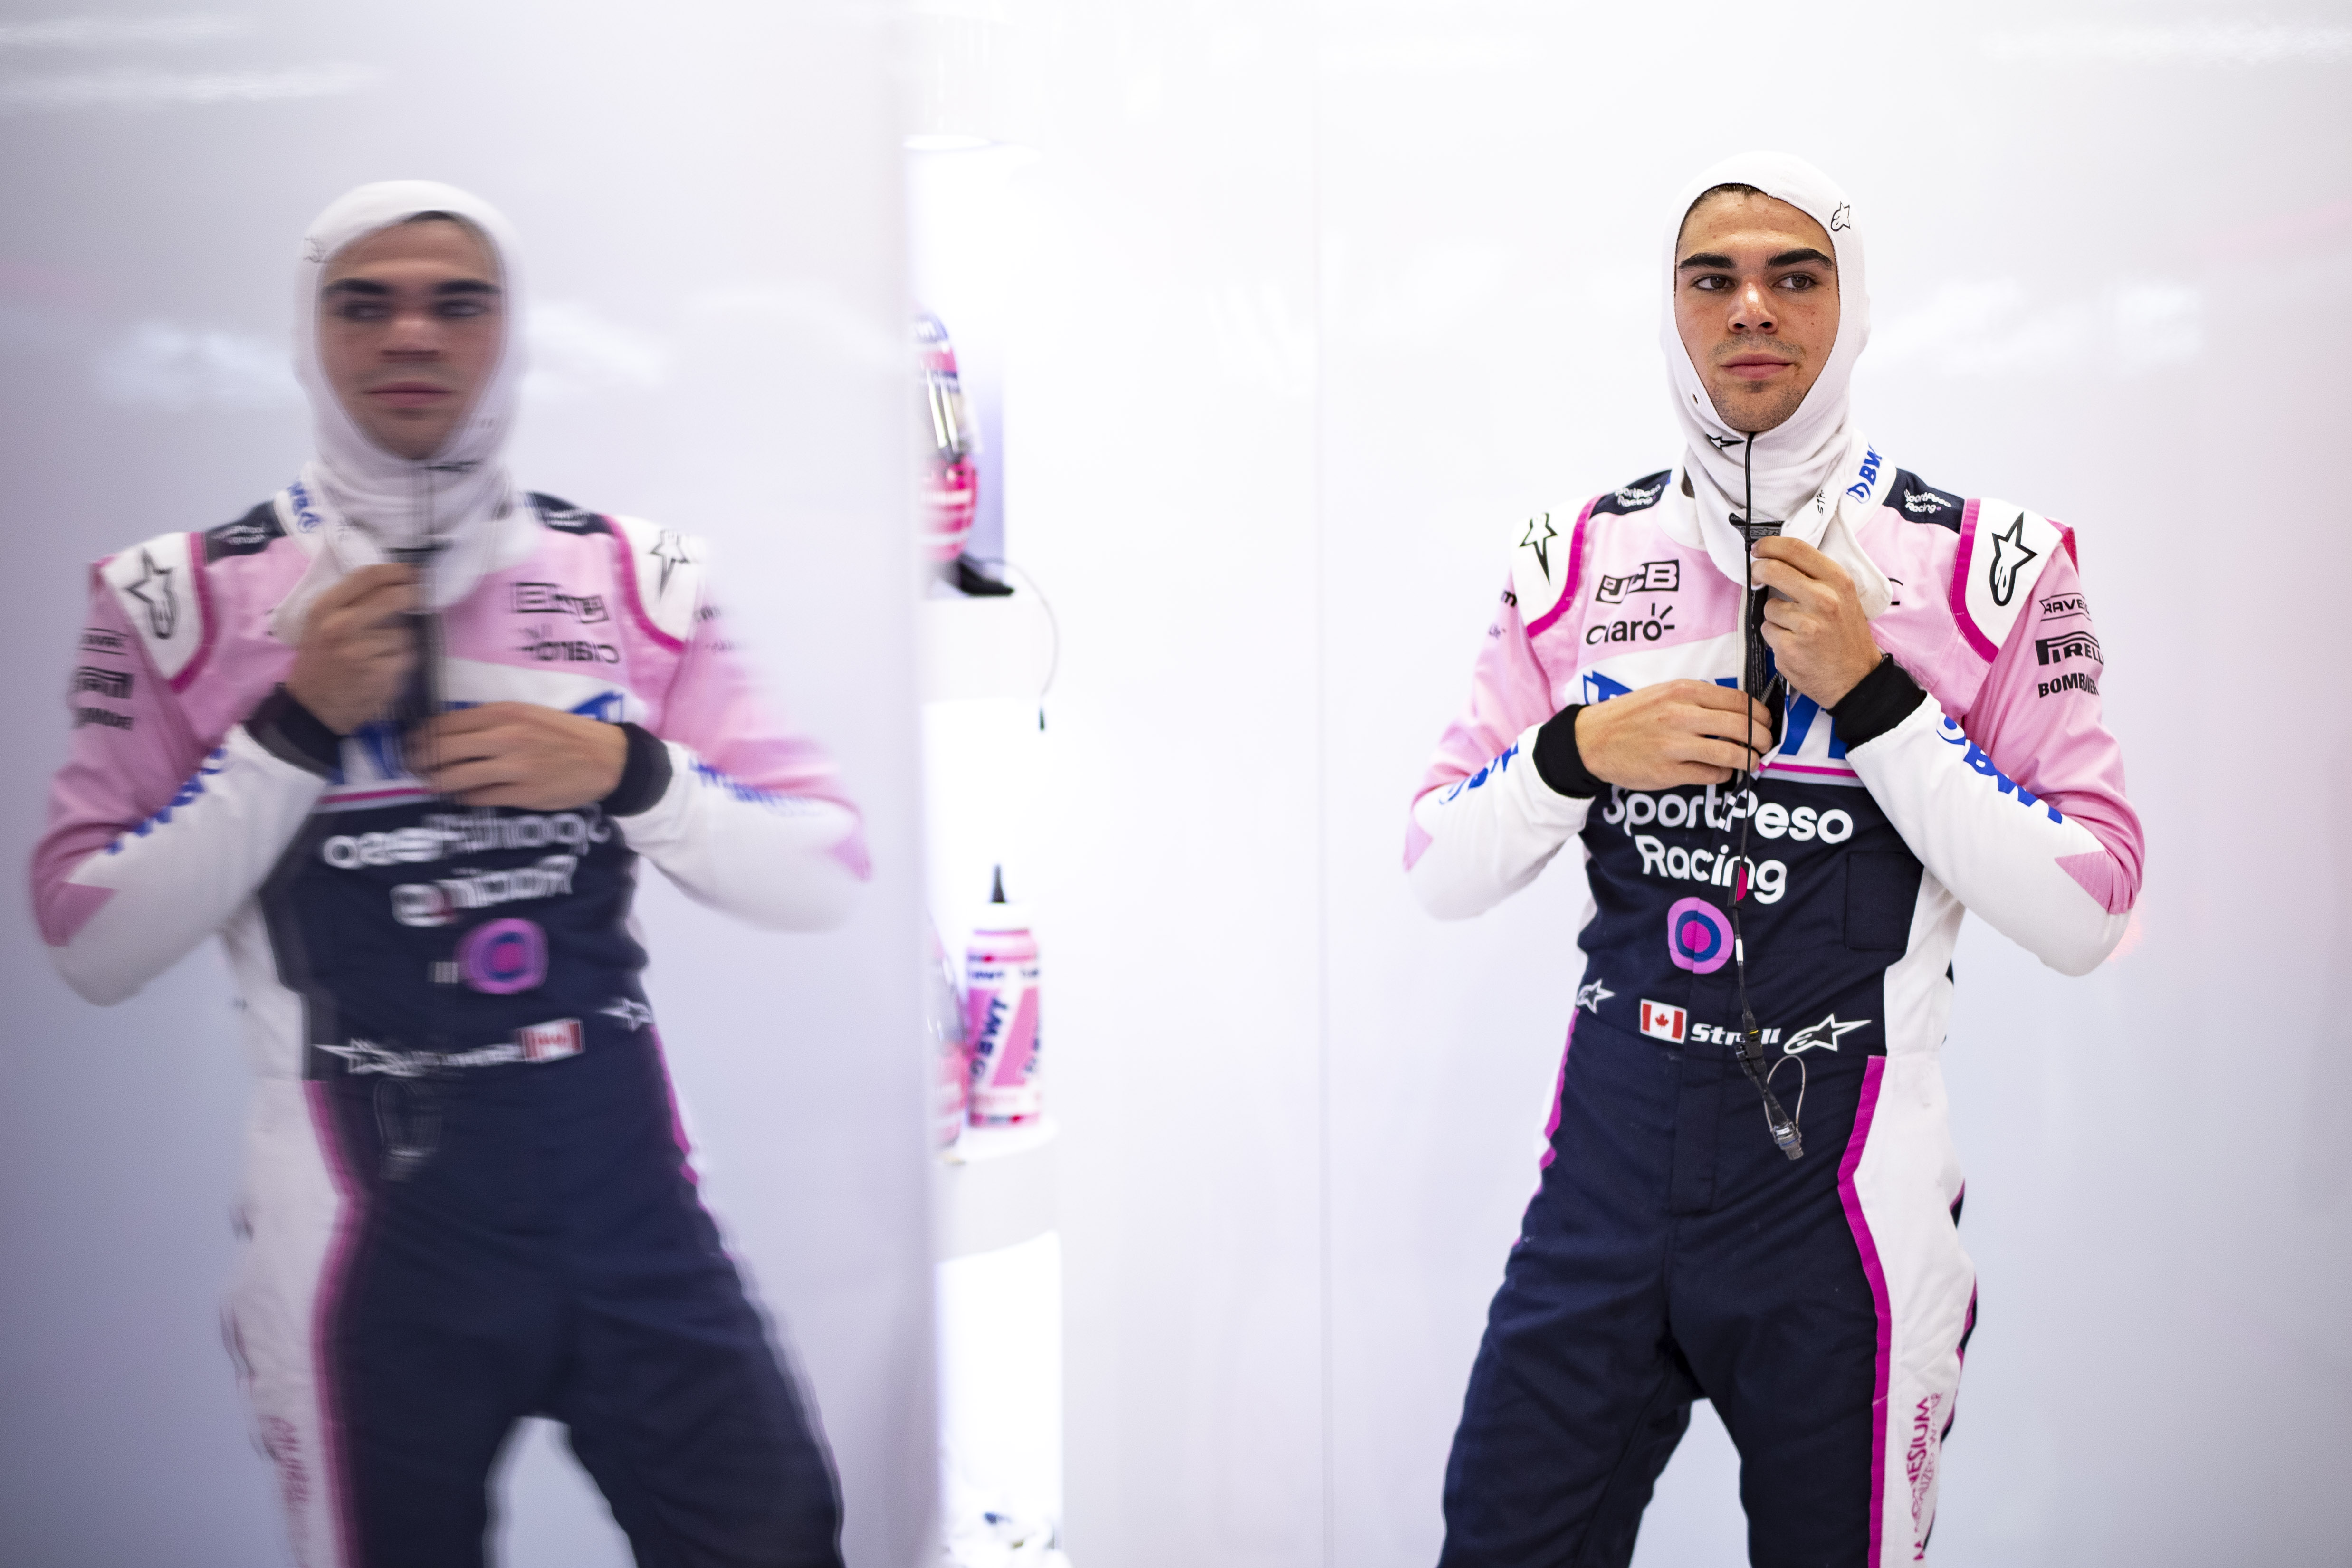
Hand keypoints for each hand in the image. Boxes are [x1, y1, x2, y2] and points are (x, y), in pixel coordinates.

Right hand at [284, 564, 416, 733]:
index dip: (395, 570)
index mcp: (324, 608)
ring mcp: (360, 649)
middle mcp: (341, 625)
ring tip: (381, 653)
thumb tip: (391, 582)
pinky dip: (402, 661)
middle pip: (392, 597)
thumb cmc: (320, 662)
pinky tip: (384, 669)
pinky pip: (406, 657)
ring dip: (402, 640)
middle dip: (412, 595)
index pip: (366, 577)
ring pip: (403, 632)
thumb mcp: (320, 625)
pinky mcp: (379, 672)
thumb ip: (348, 603)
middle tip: (420, 596)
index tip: (411, 571)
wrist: (313, 707)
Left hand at [411, 703, 627, 809]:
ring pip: (457, 777)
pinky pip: (480, 798)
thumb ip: (489, 721)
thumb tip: (447, 733)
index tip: (409, 744)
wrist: (606, 758)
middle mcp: (505, 737)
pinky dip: (464, 798)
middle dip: (420, 761)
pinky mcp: (523, 793)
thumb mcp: (526, 714)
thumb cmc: (564, 733)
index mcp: (504, 713)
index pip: (445, 723)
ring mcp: (514, 767)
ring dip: (437, 782)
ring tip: (429, 784)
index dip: (420, 736)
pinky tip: (460, 796)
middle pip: (444, 750)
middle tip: (411, 767)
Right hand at [1575, 680, 1775, 789]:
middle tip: (1766, 745)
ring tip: (1752, 762)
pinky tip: (1720, 772)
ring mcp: (1674, 745)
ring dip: (1749, 760)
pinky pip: (1711, 775)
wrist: (1592, 740)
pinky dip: (1723, 775)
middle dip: (1763, 739)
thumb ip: (1698, 700)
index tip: (1766, 723)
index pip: (1739, 700)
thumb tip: (1739, 714)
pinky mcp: (1668, 771)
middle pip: (1742, 727)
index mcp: (1683, 691)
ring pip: (1731, 754)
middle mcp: (1680, 715)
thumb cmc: (1631, 716)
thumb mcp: (1664, 693)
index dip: (1761, 714)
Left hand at [1748, 537, 1881, 707]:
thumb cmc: (1847, 637)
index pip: (1796, 549)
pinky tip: (1795, 645)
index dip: (1771, 545)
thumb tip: (1779, 559)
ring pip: (1769, 606)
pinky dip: (1776, 637)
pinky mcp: (1789, 647)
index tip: (1760, 548)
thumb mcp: (1844, 598)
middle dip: (1758, 571)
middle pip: (1773, 570)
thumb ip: (1816, 578)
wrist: (1857, 679)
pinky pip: (1768, 631)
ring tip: (1798, 629)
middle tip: (1757, 575)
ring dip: (1775, 616)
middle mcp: (1823, 599)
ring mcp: (1805, 624)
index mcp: (1838, 582)